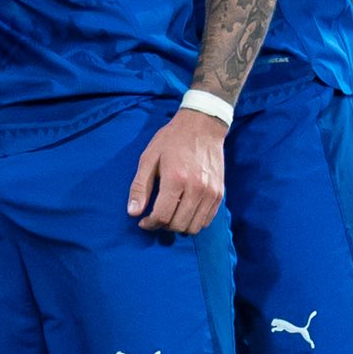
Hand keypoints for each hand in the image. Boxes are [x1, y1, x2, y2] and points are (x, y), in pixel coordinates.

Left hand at [128, 108, 227, 233]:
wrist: (202, 126)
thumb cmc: (172, 140)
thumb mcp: (149, 158)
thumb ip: (140, 187)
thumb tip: (133, 212)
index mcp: (175, 179)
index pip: (162, 216)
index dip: (150, 224)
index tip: (144, 221)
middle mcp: (196, 188)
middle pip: (178, 225)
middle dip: (163, 225)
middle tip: (156, 216)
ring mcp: (210, 192)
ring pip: (194, 227)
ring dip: (179, 226)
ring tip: (171, 214)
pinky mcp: (219, 193)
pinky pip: (207, 220)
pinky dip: (194, 221)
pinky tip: (185, 210)